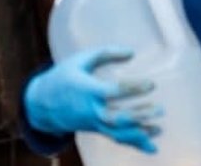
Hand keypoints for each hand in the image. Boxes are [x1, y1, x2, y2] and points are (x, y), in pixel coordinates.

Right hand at [24, 47, 161, 152]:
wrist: (40, 103)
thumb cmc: (64, 76)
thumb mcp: (80, 60)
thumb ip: (106, 53)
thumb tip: (132, 53)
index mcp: (87, 90)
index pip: (113, 92)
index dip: (133, 89)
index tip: (152, 85)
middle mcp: (90, 109)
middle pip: (116, 117)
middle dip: (139, 116)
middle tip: (160, 110)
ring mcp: (93, 122)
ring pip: (117, 132)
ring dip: (139, 133)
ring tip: (159, 130)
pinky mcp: (96, 129)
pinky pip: (116, 138)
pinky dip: (134, 144)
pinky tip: (153, 147)